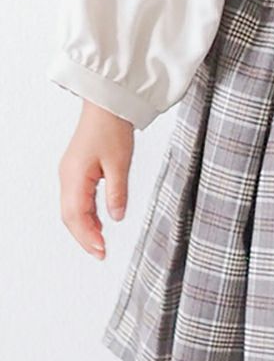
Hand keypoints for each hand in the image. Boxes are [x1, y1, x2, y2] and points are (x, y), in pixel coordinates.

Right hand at [58, 100, 133, 258]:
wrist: (106, 106)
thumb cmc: (111, 129)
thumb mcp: (119, 164)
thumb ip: (117, 193)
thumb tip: (116, 217)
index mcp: (74, 176)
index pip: (76, 215)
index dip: (87, 236)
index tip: (101, 251)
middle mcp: (67, 176)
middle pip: (70, 216)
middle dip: (84, 237)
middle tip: (101, 254)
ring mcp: (70, 174)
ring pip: (72, 209)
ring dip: (85, 228)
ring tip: (101, 244)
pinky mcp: (77, 171)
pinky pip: (77, 200)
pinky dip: (86, 215)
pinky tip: (99, 224)